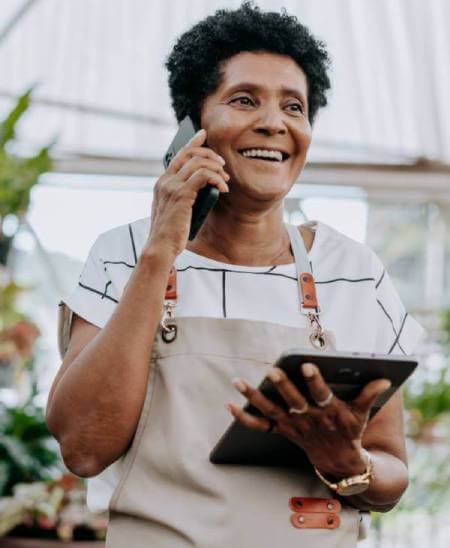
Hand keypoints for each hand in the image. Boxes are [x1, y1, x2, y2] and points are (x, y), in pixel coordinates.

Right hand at [146, 129, 229, 257]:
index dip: (192, 142)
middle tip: (223, 165)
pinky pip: (203, 176)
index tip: (204, 134)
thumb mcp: (176, 210)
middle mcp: (165, 181)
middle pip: (189, 154)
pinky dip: (216, 179)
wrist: (161, 247)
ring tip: (225, 180)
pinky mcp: (181, 195)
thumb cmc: (170, 233)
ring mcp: (171, 187)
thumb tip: (204, 186)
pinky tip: (223, 188)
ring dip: (216, 168)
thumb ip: (184, 196)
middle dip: (209, 154)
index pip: (178, 155)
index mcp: (162, 183)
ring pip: (198, 163)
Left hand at [227, 363, 390, 478]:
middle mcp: (308, 419)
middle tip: (272, 370)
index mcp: (329, 412)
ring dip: (254, 397)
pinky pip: (260, 426)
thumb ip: (369, 394)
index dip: (316, 382)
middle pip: (293, 401)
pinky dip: (244, 418)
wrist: (340, 462)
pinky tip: (229, 404)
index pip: (322, 395)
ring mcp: (292, 426)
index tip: (309, 366)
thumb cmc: (349, 430)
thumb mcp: (362, 414)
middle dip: (283, 386)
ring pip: (271, 411)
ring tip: (239, 381)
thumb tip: (384, 378)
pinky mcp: (282, 430)